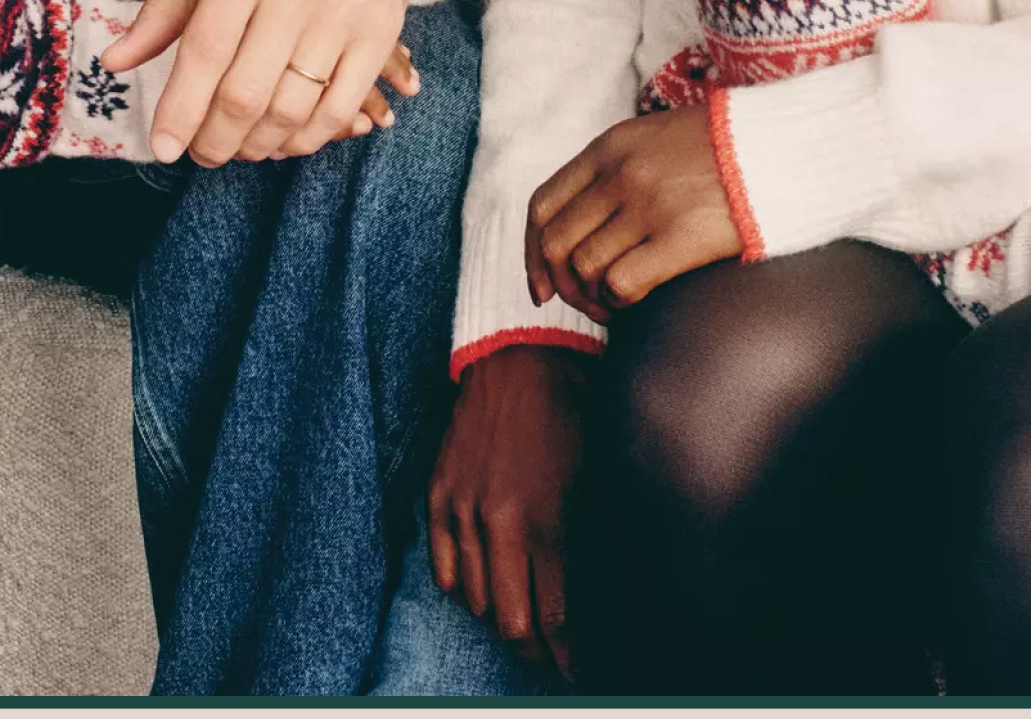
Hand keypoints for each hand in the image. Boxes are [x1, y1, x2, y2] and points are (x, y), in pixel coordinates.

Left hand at [102, 0, 434, 165]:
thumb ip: (166, 8)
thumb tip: (115, 63)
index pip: (205, 51)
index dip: (180, 110)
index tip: (163, 147)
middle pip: (246, 92)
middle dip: (214, 140)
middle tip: (201, 152)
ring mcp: (344, 11)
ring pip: (292, 108)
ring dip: (257, 144)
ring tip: (239, 144)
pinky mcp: (381, 30)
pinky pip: (340, 107)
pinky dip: (307, 137)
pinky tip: (285, 137)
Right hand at [429, 345, 589, 673]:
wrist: (519, 357)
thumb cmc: (568, 414)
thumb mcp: (592, 480)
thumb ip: (584, 544)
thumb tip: (587, 601)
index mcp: (546, 520)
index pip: (555, 618)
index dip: (568, 655)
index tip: (577, 672)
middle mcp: (501, 522)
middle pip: (511, 622)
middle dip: (534, 647)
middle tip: (547, 651)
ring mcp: (464, 508)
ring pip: (476, 601)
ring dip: (499, 614)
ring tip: (518, 612)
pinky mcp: (438, 494)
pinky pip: (443, 568)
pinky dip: (463, 584)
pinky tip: (481, 583)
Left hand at [527, 106, 742, 316]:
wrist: (778, 144)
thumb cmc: (720, 146)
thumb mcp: (654, 136)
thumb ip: (616, 168)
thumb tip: (585, 219)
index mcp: (609, 147)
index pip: (543, 205)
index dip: (532, 253)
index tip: (541, 285)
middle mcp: (620, 175)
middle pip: (556, 243)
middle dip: (562, 286)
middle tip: (586, 303)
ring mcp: (648, 206)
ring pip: (584, 268)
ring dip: (592, 298)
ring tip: (613, 306)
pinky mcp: (680, 237)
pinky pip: (621, 283)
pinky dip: (619, 303)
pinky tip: (636, 303)